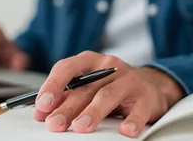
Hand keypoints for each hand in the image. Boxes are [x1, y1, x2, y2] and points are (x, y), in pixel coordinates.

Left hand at [33, 51, 183, 137]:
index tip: (42, 105)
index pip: (67, 68)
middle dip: (67, 108)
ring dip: (93, 112)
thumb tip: (41, 112)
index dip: (52, 85)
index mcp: (90, 61)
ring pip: (108, 95)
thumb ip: (66, 96)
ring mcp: (129, 80)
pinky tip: (124, 131)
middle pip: (85, 88)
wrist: (150, 86)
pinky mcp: (146, 97)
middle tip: (55, 124)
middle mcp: (109, 67)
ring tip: (80, 127)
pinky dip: (131, 121)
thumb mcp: (88, 86)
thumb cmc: (112, 86)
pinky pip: (138, 110)